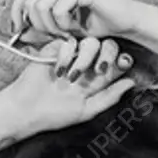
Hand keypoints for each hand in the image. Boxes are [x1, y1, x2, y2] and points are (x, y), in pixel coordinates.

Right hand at [1, 37, 135, 132]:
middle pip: (107, 47)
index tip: (122, 65)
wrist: (27, 110)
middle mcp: (86, 65)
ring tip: (72, 77)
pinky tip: (57, 72)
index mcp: (96, 80)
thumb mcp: (86, 110)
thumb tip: (131, 83)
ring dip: (85, 59)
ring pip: (91, 43)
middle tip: (100, 69)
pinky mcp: (55, 49)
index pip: (116, 64)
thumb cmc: (54, 114)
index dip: (121, 62)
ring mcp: (71, 56)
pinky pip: (69, 43)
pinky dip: (66, 56)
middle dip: (108, 55)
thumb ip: (109, 97)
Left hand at [12, 0, 144, 40]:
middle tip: (57, 35)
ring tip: (68, 32)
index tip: (17, 31)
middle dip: (40, 26)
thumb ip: (39, 29)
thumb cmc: (92, 25)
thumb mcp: (59, 30)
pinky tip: (77, 26)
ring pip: (42, 7)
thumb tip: (18, 33)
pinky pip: (58, 9)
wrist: (121, 23)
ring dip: (53, 27)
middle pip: (30, 3)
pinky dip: (64, 24)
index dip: (16, 14)